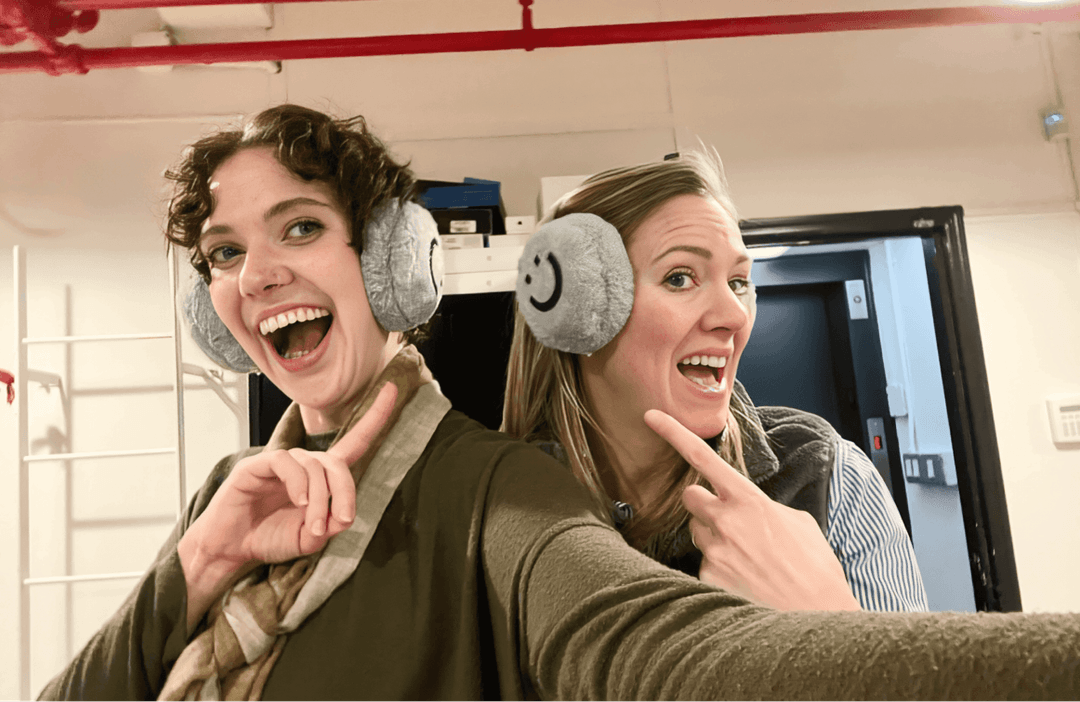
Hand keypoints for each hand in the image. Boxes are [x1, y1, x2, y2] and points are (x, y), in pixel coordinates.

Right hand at [178, 382, 397, 629]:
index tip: (393, 390)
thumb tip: (344, 515)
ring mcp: (280, 462)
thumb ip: (329, 527)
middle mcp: (303, 464)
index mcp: (320, 476)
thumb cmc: (268, 538)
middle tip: (341, 521)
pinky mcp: (257, 465)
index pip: (354, 442)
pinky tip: (299, 502)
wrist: (231, 549)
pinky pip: (286, 463)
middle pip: (337, 463)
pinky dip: (298, 484)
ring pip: (314, 467)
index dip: (375, 417)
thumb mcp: (309, 539)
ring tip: (312, 526)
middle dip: (345, 492)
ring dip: (320, 499)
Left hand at [644, 409, 859, 611]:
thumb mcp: (799, 523)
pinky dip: (720, 573)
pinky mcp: (707, 580)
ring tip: (749, 561)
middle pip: (690, 498)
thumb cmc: (815, 570)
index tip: (652, 416)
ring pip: (698, 534)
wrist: (819, 617)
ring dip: (716, 541)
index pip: (702, 458)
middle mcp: (725, 522)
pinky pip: (704, 568)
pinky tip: (746, 583)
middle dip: (703, 505)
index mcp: (749, 501)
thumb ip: (766, 508)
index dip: (673, 433)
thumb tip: (751, 509)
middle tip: (729, 522)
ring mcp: (714, 553)